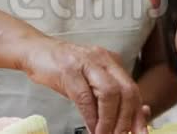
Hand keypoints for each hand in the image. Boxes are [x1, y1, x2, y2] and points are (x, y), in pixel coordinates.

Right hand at [23, 39, 147, 133]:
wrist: (35, 51)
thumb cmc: (63, 69)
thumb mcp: (89, 80)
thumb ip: (106, 96)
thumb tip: (125, 121)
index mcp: (112, 62)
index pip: (133, 89)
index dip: (138, 114)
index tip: (140, 132)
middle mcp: (103, 60)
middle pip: (126, 91)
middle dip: (126, 119)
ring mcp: (86, 63)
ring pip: (109, 93)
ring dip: (108, 120)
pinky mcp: (69, 70)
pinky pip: (84, 97)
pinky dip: (90, 116)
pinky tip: (90, 128)